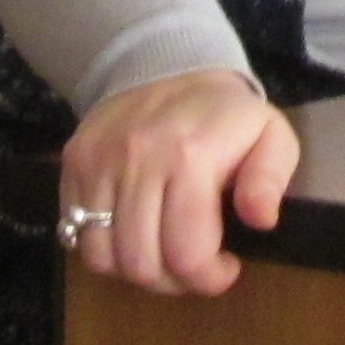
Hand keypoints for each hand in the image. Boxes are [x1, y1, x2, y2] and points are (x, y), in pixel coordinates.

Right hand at [58, 69, 296, 295]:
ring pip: (103, 257)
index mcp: (192, 156)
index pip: (187, 250)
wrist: (167, 62)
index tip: (225, 269)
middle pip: (141, 262)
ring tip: (164, 257)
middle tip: (194, 269)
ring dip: (136, 271)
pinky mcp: (74, 165)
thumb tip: (261, 220)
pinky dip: (105, 251)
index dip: (208, 277)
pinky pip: (76, 235)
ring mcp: (99, 163)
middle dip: (173, 282)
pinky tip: (134, 237)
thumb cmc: (225, 113)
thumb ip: (271, 177)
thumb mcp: (270, 133)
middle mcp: (138, 160)